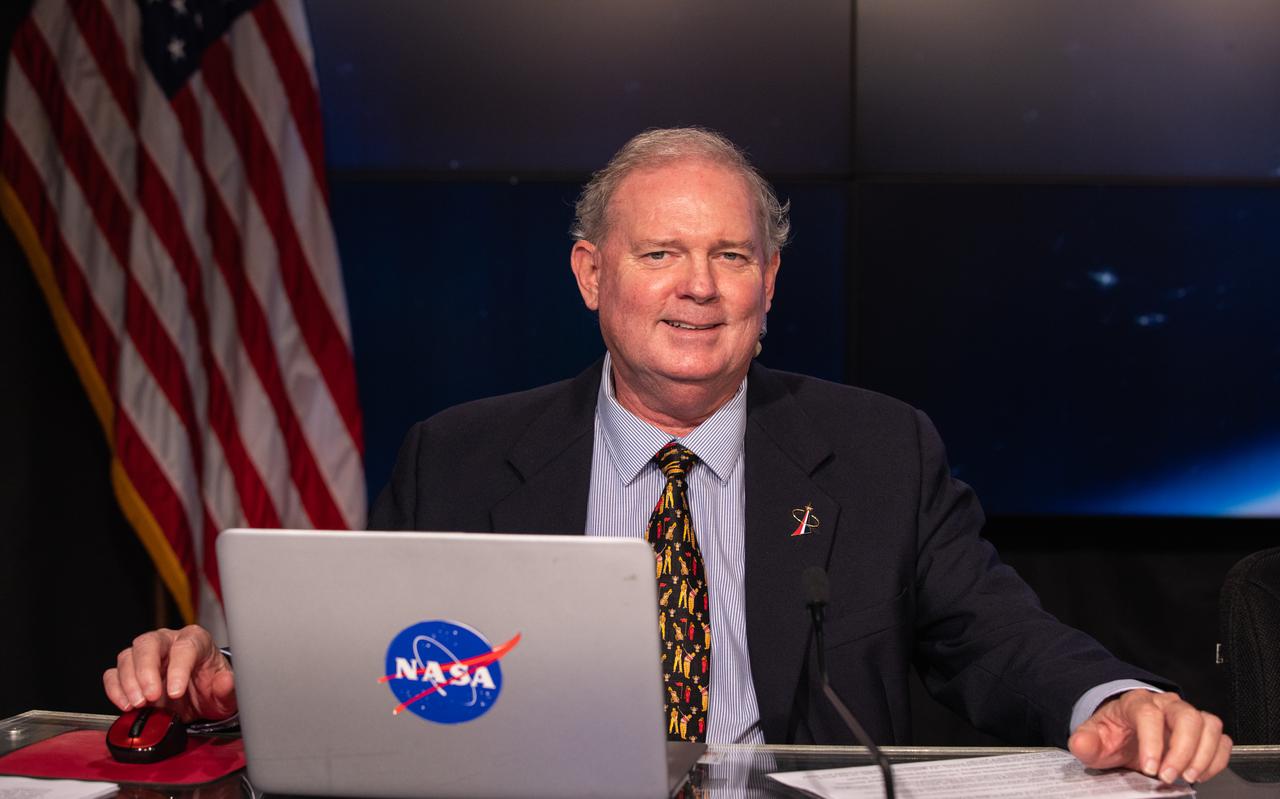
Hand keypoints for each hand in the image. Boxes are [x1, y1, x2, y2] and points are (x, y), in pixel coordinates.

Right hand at [103, 625, 236, 721]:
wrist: (200, 698)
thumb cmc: (212, 688)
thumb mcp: (226, 693)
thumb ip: (228, 688)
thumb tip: (226, 682)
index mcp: (196, 640)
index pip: (184, 647)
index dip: (178, 669)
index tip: (176, 692)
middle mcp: (169, 642)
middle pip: (149, 644)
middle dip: (147, 671)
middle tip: (151, 696)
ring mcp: (147, 656)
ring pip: (128, 657)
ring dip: (129, 682)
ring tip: (138, 704)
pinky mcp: (130, 673)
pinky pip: (114, 674)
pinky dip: (115, 690)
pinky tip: (125, 705)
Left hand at [1068, 689, 1231, 783]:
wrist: (1125, 731)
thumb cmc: (1112, 733)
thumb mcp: (1093, 738)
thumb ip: (1085, 741)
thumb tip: (1081, 743)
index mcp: (1135, 703)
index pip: (1148, 714)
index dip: (1152, 741)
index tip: (1149, 767)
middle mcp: (1165, 704)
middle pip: (1186, 717)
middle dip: (1182, 750)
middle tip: (1170, 776)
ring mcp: (1186, 715)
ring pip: (1209, 725)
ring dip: (1203, 755)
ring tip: (1187, 777)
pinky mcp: (1202, 730)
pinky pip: (1221, 739)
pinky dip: (1216, 759)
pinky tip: (1199, 773)